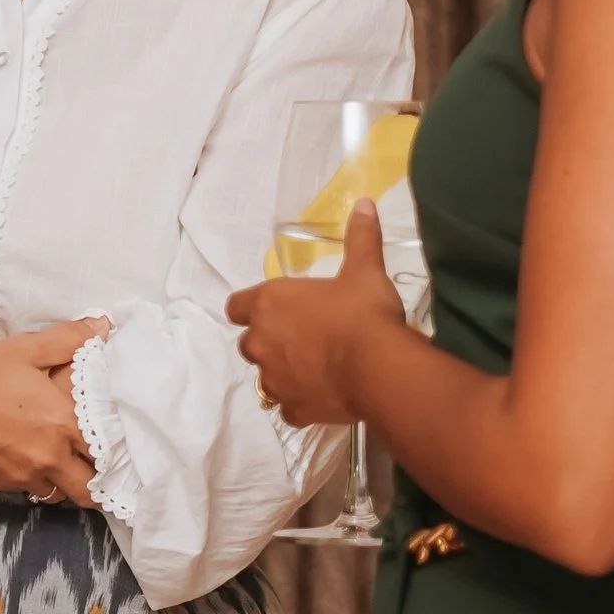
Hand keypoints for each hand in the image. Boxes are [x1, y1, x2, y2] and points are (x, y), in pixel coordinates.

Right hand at [0, 320, 106, 501]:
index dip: (113, 451)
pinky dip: (26, 476)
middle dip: (94, 481)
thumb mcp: (26, 348)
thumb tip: (103, 326)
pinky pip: (22, 488)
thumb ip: (70, 339)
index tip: (112, 443)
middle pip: (88, 492)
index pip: (107, 455)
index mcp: (62, 424)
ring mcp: (18, 476)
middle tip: (89, 460)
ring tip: (52, 455)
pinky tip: (15, 451)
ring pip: (54, 493)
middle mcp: (46, 458)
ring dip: (59, 479)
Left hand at [226, 203, 405, 426]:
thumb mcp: (363, 270)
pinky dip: (300, 402)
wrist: (377, 368)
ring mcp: (275, 380)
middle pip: (249, 343)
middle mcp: (261, 343)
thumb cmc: (361, 312)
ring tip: (314, 368)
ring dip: (282, 373)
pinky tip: (322, 395)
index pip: (236, 305)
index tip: (272, 309)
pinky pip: (288, 408)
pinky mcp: (294, 409)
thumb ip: (360, 238)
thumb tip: (365, 204)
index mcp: (269, 303)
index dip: (250, 307)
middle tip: (303, 337)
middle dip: (269, 341)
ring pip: (265, 378)